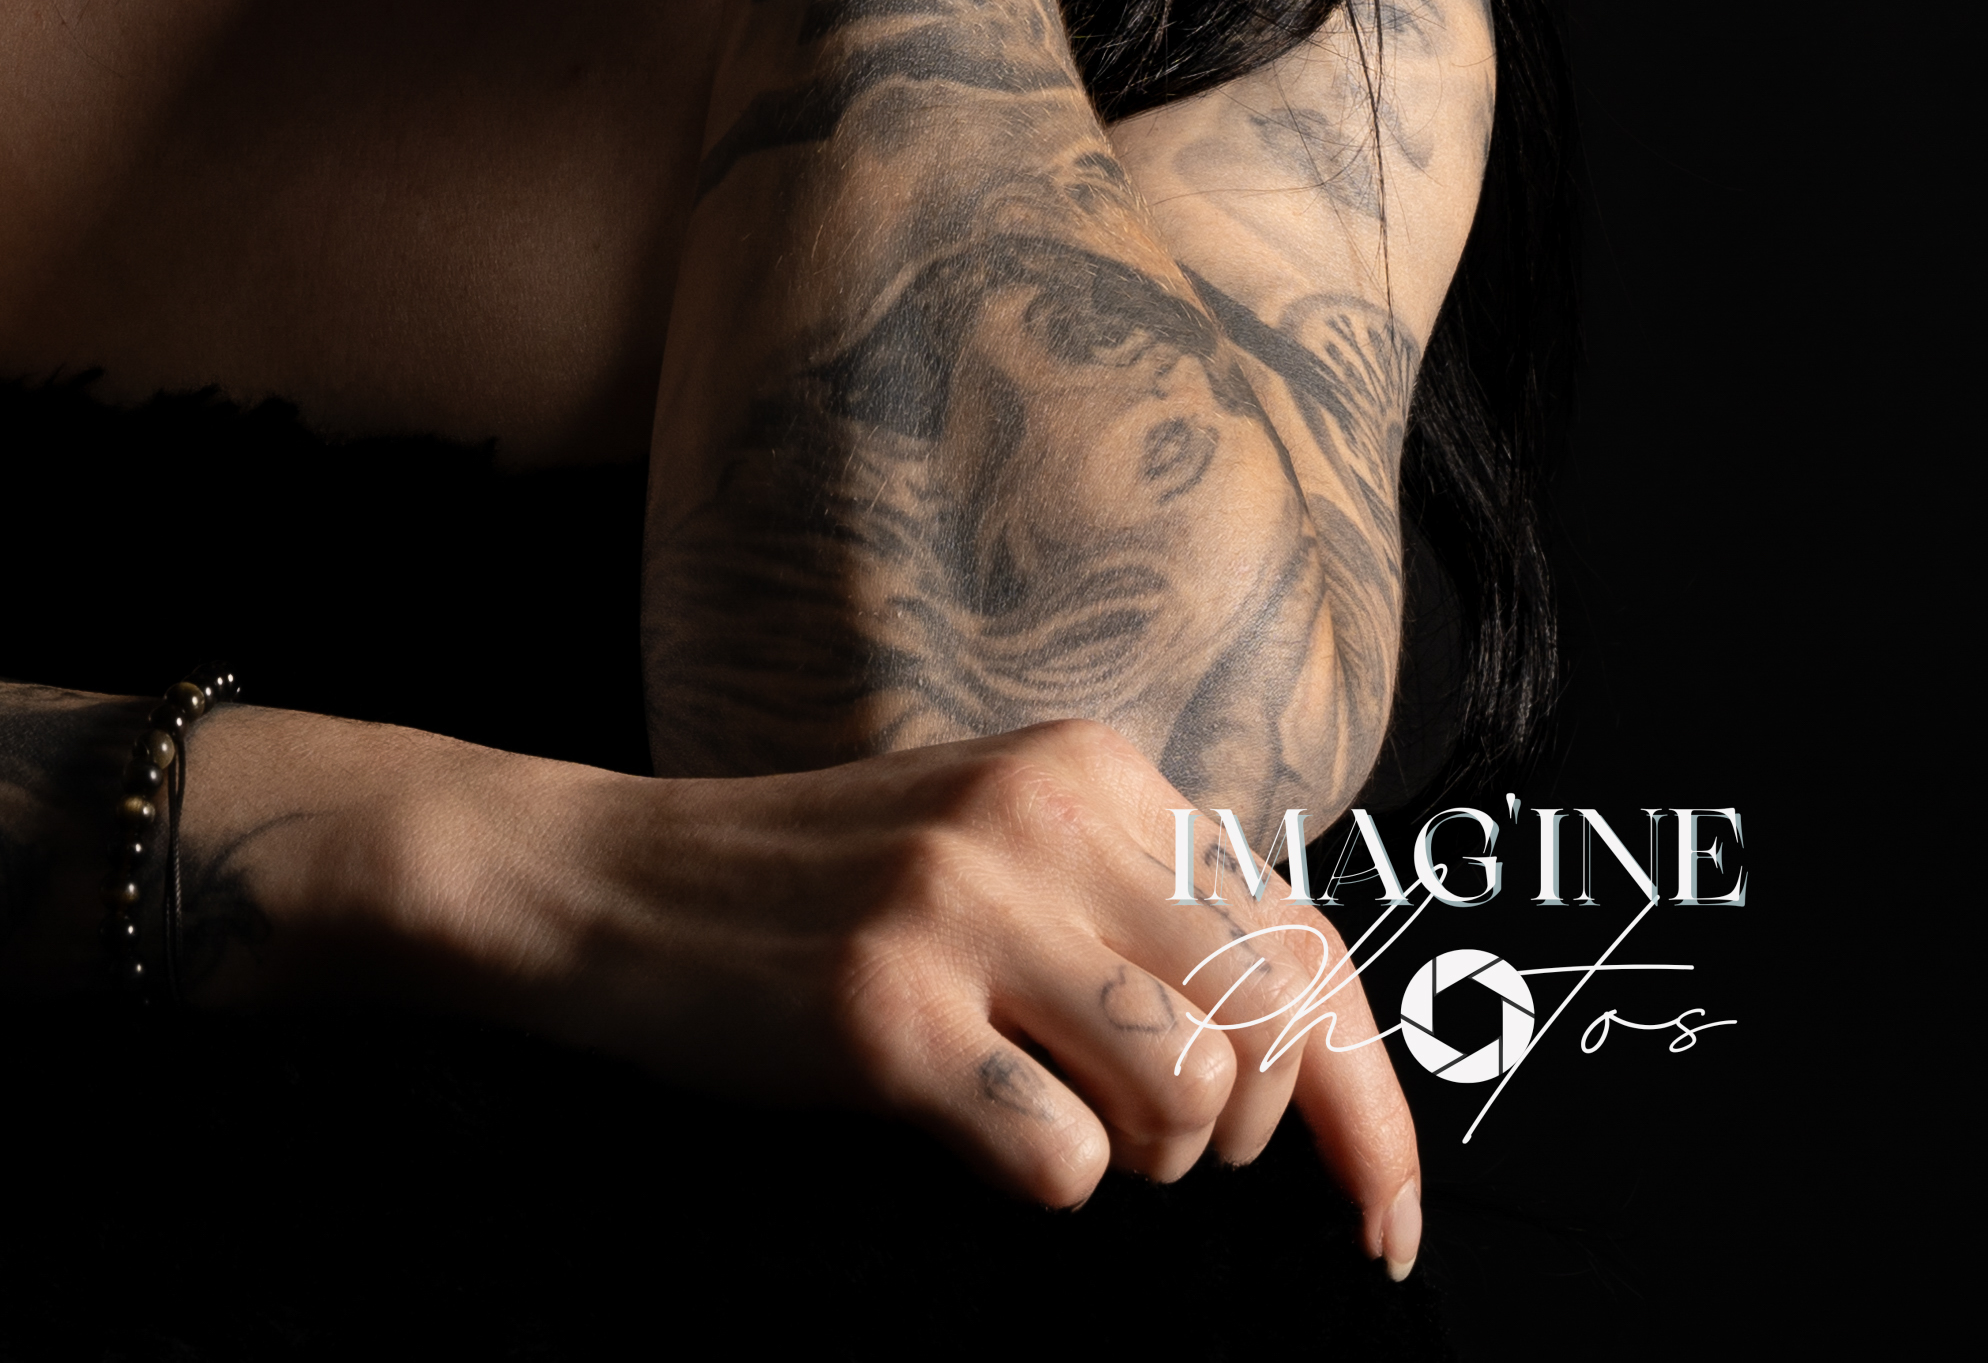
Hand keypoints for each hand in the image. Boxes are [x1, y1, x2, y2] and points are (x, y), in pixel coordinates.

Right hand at [512, 718, 1421, 1265]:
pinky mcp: (886, 1009)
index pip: (1302, 941)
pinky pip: (1063, 1162)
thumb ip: (1134, 900)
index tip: (1379, 1219)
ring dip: (1135, 1156)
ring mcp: (961, 906)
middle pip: (1266, 1031)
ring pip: (1187, 1097)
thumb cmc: (815, 887)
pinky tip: (952, 1120)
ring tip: (1039, 1116)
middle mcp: (1040, 816)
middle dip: (1230, 1138)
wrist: (608, 881)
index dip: (1366, 1105)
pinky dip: (1031, 1176)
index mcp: (1086, 768)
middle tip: (1132, 1144)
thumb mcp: (991, 840)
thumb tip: (1307, 1043)